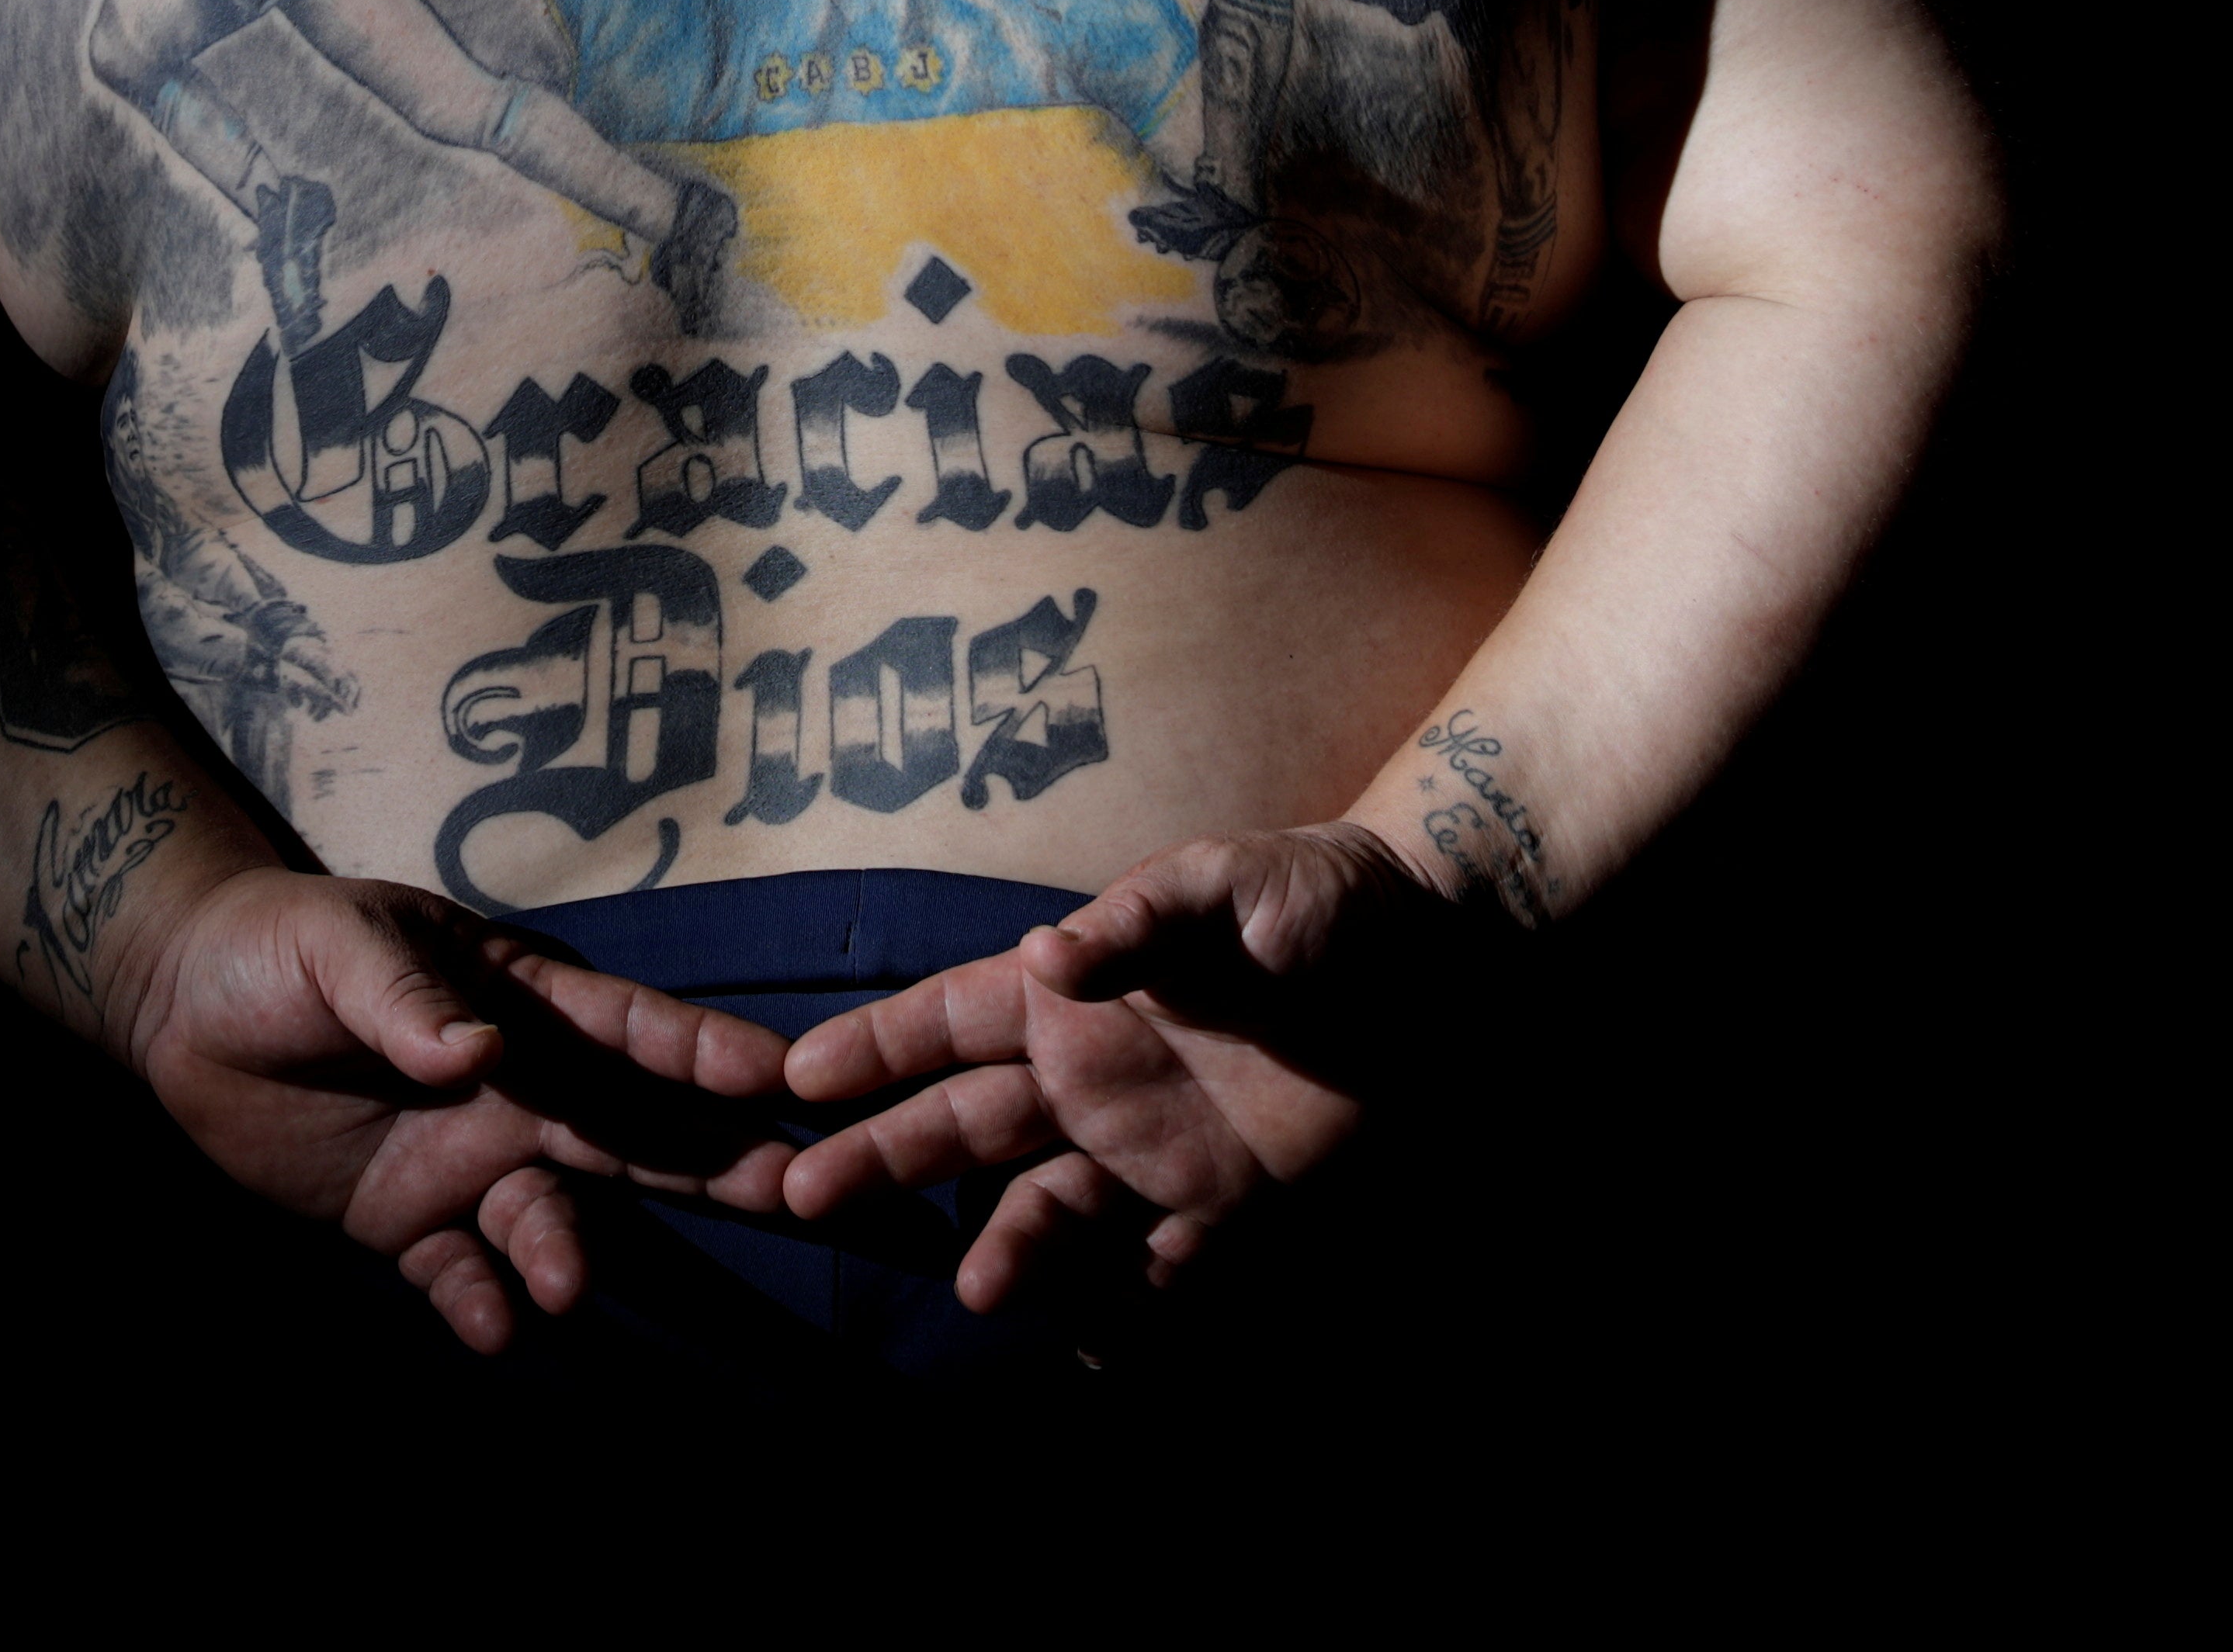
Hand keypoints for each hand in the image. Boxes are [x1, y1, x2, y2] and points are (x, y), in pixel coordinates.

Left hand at [113, 866, 798, 1352]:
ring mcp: (466, 1160)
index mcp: (518, 1001)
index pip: (627, 1026)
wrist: (184, 1007)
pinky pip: (458, 1271)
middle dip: (714, 1160)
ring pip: (548, 1213)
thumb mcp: (337, 948)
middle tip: (793, 1194)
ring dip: (565, 1248)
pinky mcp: (406, 1221)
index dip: (701, 1048)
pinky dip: (479, 1302)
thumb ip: (406, 1002)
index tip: (781, 1073)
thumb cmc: (278, 947)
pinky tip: (492, 1328)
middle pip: (633, 1130)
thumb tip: (476, 1053)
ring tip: (566, 1285)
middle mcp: (517, 1089)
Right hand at [778, 823, 1498, 1316]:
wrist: (1443, 963)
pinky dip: (1120, 1314)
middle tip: (799, 1195)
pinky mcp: (1225, 1206)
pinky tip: (1085, 1350)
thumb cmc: (1323, 899)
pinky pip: (1156, 1272)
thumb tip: (1043, 960)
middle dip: (881, 1157)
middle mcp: (1093, 1076)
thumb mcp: (1233, 882)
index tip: (789, 1078)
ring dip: (1002, 1246)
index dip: (874, 1048)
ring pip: (1046, 1207)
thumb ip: (1139, 918)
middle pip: (965, 1122)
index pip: (950, 1018)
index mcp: (1077, 993)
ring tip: (973, 1291)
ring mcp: (1153, 1148)